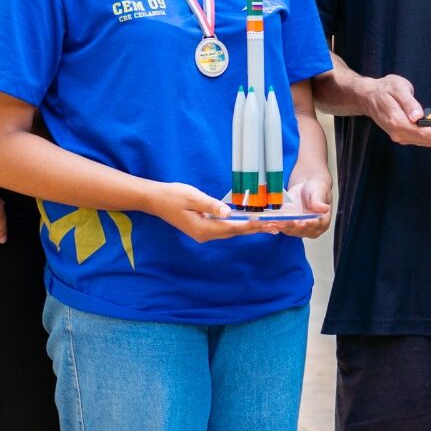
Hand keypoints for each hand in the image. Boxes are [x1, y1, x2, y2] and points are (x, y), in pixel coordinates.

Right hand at [145, 181, 267, 242]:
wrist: (155, 200)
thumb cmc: (172, 195)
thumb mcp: (192, 197)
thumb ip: (211, 205)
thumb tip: (227, 212)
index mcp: (203, 228)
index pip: (233, 228)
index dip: (252, 226)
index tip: (267, 224)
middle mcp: (205, 234)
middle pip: (235, 232)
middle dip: (256, 229)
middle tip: (275, 227)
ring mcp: (203, 233)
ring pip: (231, 232)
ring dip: (249, 229)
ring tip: (267, 226)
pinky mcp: (202, 228)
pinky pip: (225, 229)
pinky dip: (239, 226)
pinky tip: (248, 223)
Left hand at [269, 171, 332, 238]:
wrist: (306, 188)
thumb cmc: (316, 189)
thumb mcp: (319, 191)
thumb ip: (319, 200)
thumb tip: (324, 208)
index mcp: (323, 222)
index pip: (315, 226)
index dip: (307, 224)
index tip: (300, 222)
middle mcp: (311, 229)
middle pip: (300, 230)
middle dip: (290, 226)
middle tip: (282, 221)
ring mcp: (299, 229)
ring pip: (289, 230)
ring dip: (280, 226)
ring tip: (272, 221)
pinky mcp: (288, 226)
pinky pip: (281, 227)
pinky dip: (274, 224)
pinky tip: (268, 221)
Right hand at [361, 74, 430, 147]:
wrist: (369, 96)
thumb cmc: (384, 88)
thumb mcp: (397, 88)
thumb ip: (408, 103)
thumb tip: (417, 116)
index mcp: (397, 122)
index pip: (423, 132)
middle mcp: (399, 133)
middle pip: (426, 140)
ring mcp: (400, 136)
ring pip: (425, 142)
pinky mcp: (403, 135)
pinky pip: (421, 139)